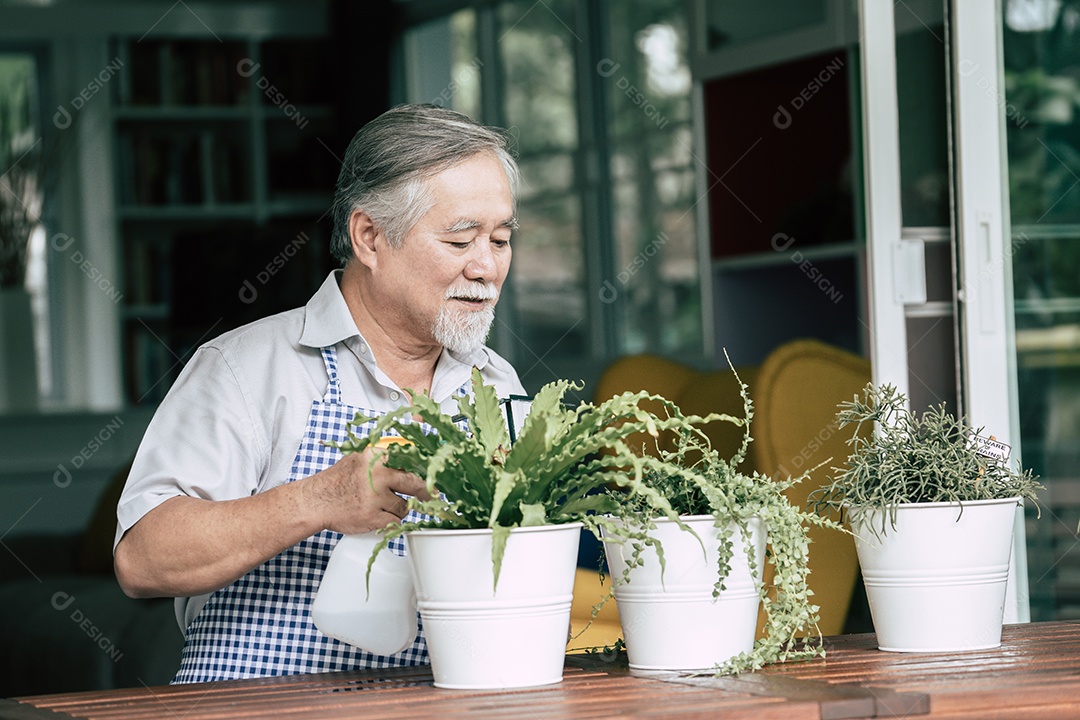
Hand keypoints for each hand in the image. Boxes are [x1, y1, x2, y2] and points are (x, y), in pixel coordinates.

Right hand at [305, 449, 432, 534]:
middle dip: (427, 492)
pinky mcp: (372, 516)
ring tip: (383, 506)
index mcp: (376, 456)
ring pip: (405, 506)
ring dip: (400, 510)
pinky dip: (390, 522)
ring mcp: (375, 496)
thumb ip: (384, 458)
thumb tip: (415, 460)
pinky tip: (378, 517)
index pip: (412, 460)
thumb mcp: (360, 459)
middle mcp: (377, 474)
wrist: (315, 501)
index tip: (438, 476)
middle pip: (416, 483)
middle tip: (433, 496)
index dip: (427, 470)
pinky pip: (395, 522)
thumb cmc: (338, 481)